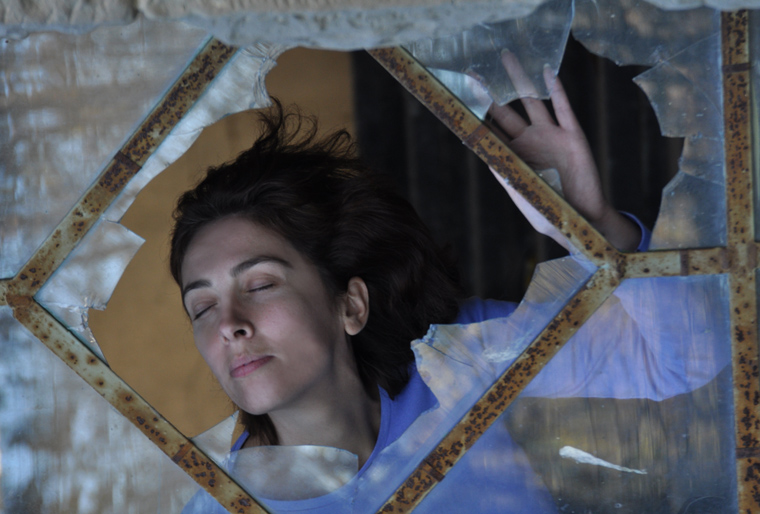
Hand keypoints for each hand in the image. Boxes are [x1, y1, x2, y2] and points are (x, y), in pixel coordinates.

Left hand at [487, 52, 639, 251]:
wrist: (583, 219)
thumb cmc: (549, 214)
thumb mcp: (524, 196)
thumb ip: (508, 177)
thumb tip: (488, 157)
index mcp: (513, 158)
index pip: (490, 133)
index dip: (476, 117)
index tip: (459, 101)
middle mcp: (529, 143)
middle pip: (505, 112)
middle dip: (489, 94)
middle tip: (472, 74)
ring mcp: (550, 136)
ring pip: (532, 100)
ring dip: (520, 79)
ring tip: (507, 58)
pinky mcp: (573, 136)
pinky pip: (564, 108)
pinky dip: (556, 90)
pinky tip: (547, 72)